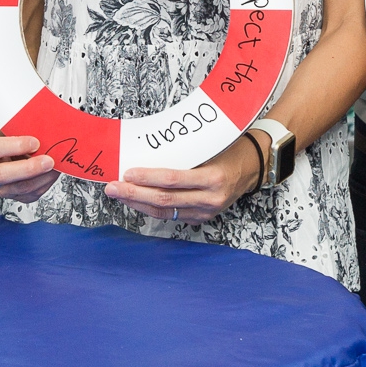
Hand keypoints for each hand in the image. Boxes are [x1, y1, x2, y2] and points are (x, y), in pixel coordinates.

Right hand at [0, 133, 60, 202]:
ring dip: (41, 177)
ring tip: (54, 166)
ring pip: (20, 188)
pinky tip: (51, 173)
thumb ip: (21, 128)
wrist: (7, 147)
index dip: (14, 146)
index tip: (34, 142)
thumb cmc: (9, 135)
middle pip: (2, 175)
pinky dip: (45, 183)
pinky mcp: (15, 196)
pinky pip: (31, 194)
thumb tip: (44, 127)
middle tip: (48, 160)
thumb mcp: (10, 128)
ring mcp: (0, 187)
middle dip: (28, 168)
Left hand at [105, 135, 262, 223]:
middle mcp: (210, 199)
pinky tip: (136, 201)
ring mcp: (205, 212)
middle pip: (164, 200)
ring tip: (119, 194)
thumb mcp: (208, 148)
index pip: (173, 180)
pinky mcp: (201, 218)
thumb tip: (146, 153)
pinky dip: (151, 208)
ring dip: (138, 203)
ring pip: (165, 211)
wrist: (252, 167)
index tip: (127, 172)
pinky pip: (171, 214)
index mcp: (213, 177)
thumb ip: (183, 155)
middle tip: (113, 187)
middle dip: (134, 193)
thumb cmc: (228, 150)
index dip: (148, 177)